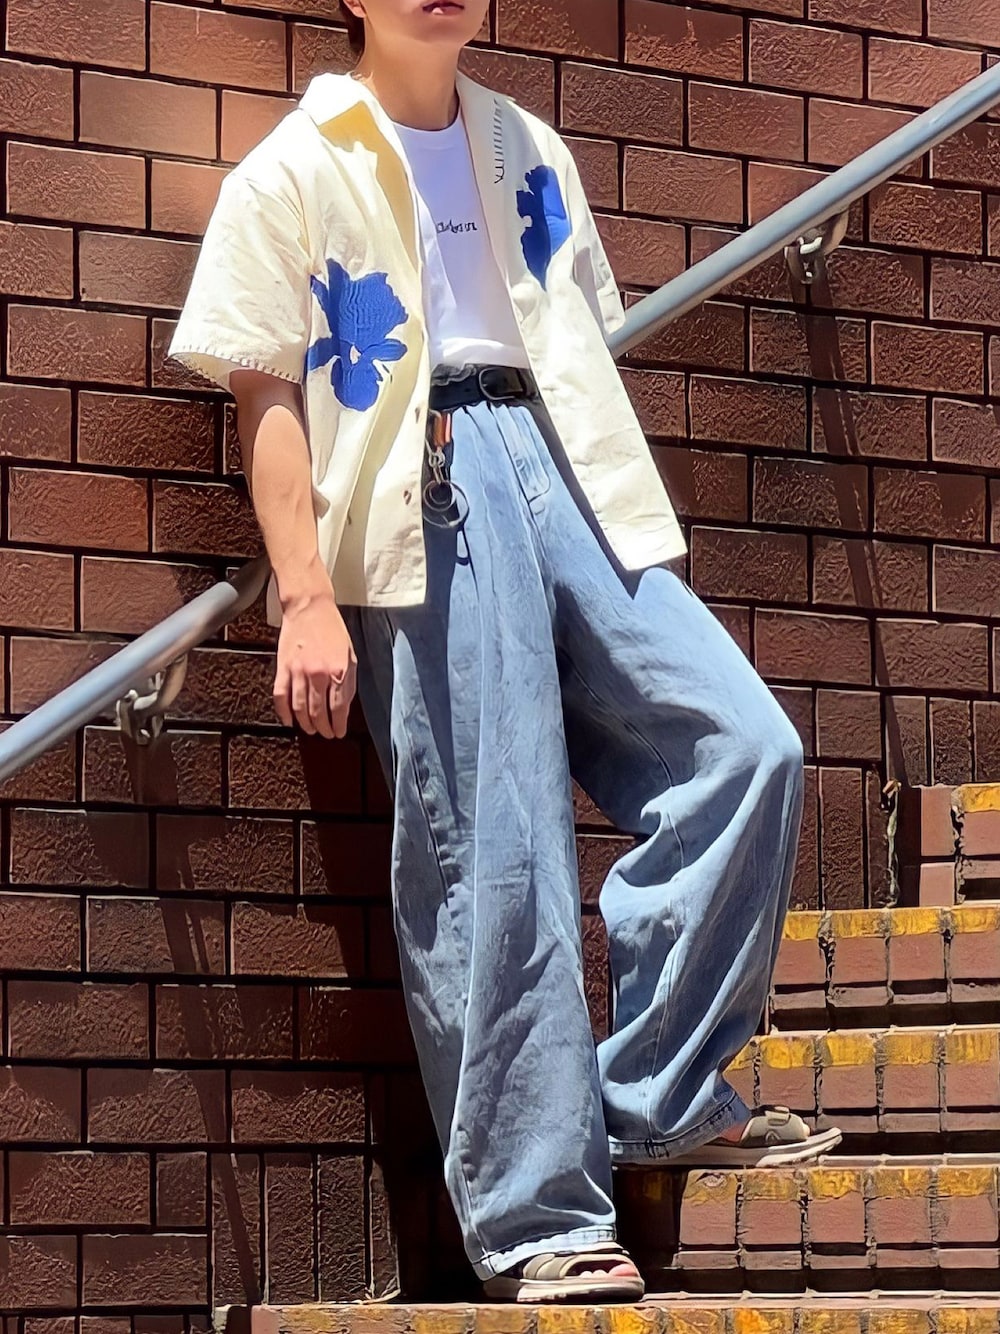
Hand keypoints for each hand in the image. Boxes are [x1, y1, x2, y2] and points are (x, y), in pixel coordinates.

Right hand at [273, 594, 357, 739]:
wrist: (310, 608)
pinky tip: (288, 720)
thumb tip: (344, 706)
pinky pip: (280, 696)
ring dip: (305, 724)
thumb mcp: (350, 655)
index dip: (338, 725)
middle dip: (323, 728)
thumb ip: (349, 681)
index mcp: (338, 670)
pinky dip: (283, 712)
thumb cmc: (333, 630)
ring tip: (310, 730)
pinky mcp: (282, 668)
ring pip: (299, 708)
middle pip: (319, 712)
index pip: (338, 708)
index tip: (339, 732)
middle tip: (325, 734)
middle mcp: (318, 674)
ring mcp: (298, 672)